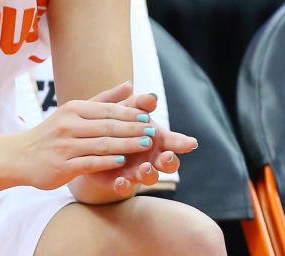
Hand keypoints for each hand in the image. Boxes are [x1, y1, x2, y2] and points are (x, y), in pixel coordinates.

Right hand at [15, 81, 170, 190]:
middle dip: (133, 129)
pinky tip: (122, 161)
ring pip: (101, 144)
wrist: (20, 155)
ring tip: (145, 145)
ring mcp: (65, 146)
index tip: (149, 117)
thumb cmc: (52, 133)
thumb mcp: (73, 111)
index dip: (129, 114)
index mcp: (73, 109)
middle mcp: (68, 125)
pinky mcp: (62, 166)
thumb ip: (104, 100)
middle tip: (153, 131)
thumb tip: (130, 84)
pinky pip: (89, 163)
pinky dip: (107, 161)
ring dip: (126, 145)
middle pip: (107, 126)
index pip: (107, 110)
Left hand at [82, 87, 196, 197]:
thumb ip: (138, 104)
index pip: (174, 142)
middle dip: (169, 161)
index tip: (191, 142)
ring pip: (149, 177)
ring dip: (149, 174)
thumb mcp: (124, 109)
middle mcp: (150, 158)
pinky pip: (124, 187)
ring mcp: (136, 172)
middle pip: (168, 164)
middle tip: (167, 156)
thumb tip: (151, 97)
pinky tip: (121, 180)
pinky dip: (124, 185)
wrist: (93, 141)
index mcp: (156, 140)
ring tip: (145, 168)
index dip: (182, 143)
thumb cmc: (115, 122)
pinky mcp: (118, 182)